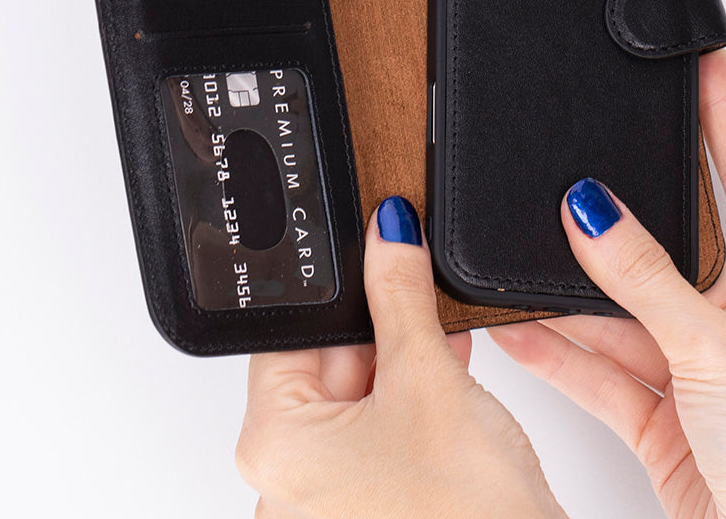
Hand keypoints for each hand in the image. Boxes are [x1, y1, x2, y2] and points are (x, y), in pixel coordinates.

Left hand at [235, 196, 566, 518]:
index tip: (373, 255)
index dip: (340, 291)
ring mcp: (333, 498)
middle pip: (328, 364)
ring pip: (361, 396)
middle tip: (418, 295)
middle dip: (380, 326)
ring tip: (443, 341)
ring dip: (403, 361)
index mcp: (275, 447)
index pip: (293, 335)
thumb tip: (388, 234)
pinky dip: (413, 400)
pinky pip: (381, 431)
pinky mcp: (374, 504)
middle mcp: (292, 481)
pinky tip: (450, 378)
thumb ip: (400, 292)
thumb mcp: (429, 379)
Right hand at [490, 49, 725, 518]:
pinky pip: (599, 366)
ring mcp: (698, 366)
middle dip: (623, 209)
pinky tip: (518, 327)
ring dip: (574, 290)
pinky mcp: (661, 412)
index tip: (700, 64)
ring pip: (623, 308)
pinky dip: (558, 350)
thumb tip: (593, 213)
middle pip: (671, 241)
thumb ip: (648, 282)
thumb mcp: (720, 356)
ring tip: (524, 250)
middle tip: (583, 153)